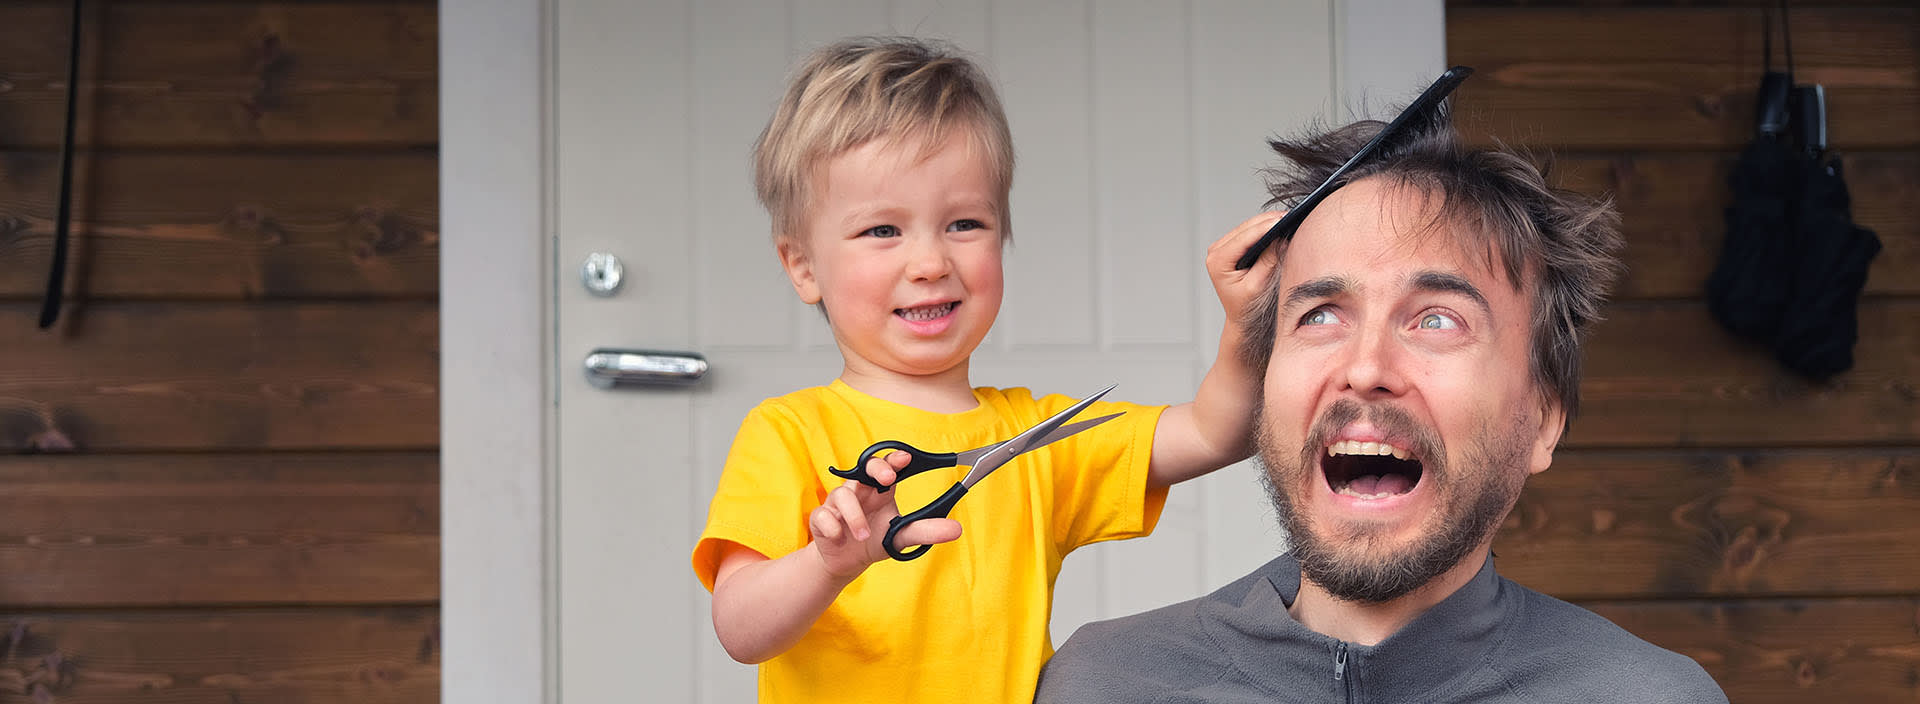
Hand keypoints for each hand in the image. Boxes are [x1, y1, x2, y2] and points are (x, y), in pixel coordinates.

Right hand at [808, 450, 961, 578]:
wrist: (845, 563)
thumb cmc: (874, 541)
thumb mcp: (901, 537)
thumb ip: (925, 531)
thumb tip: (956, 529)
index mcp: (879, 491)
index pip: (887, 466)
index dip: (894, 459)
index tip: (905, 458)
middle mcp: (859, 491)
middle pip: (863, 468)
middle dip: (875, 469)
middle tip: (887, 479)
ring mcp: (837, 504)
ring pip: (842, 494)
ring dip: (854, 515)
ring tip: (865, 535)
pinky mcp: (821, 519)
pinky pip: (822, 515)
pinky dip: (832, 525)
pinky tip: (840, 536)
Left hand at [1206, 212, 1286, 326]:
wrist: (1239, 315)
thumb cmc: (1245, 306)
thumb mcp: (1258, 285)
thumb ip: (1268, 261)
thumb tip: (1281, 239)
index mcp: (1218, 261)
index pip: (1245, 237)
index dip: (1266, 227)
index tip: (1285, 220)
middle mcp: (1216, 250)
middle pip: (1247, 227)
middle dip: (1270, 221)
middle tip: (1293, 217)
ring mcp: (1222, 246)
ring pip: (1249, 226)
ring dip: (1268, 222)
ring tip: (1290, 220)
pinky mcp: (1231, 245)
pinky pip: (1249, 231)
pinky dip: (1265, 227)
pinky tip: (1279, 226)